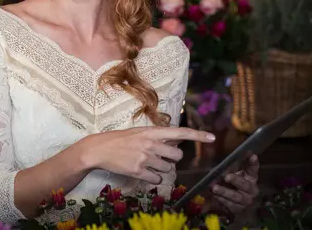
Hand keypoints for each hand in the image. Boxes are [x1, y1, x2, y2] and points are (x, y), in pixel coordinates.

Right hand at [84, 126, 215, 183]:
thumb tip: (177, 141)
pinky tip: (143, 171)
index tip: (212, 138)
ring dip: (161, 168)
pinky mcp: (139, 171)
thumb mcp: (139, 132)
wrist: (99, 149)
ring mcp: (145, 158)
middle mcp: (151, 143)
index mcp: (152, 131)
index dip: (197, 135)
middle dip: (172, 158)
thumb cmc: (120, 139)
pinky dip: (153, 178)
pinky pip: (157, 179)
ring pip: (168, 169)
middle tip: (160, 156)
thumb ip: (157, 136)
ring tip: (147, 162)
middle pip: (177, 155)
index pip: (180, 132)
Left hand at [210, 154, 258, 216]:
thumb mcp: (229, 172)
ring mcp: (246, 200)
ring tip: (215, 188)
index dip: (253, 163)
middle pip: (245, 185)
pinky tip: (215, 195)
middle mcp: (251, 190)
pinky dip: (222, 199)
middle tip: (227, 177)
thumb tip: (216, 155)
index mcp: (250, 178)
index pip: (253, 169)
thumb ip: (227, 166)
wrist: (228, 200)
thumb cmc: (229, 182)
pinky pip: (230, 205)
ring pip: (236, 197)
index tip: (252, 155)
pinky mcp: (238, 209)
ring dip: (225, 191)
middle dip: (236, 180)